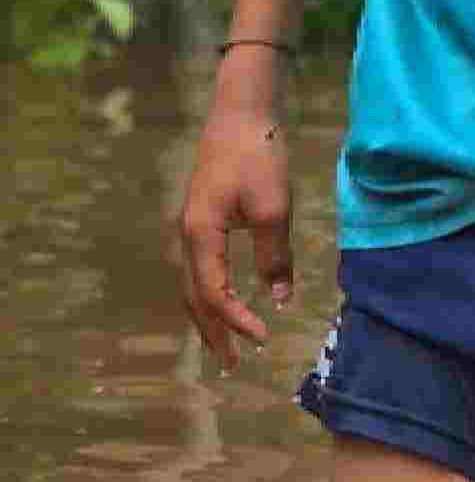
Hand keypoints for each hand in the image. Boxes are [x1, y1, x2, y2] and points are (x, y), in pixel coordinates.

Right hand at [177, 47, 293, 370]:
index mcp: (200, 235)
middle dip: (213, 333)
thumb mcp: (275, 210)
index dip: (236, 321)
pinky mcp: (202, 220)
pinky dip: (212, 294)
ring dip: (209, 318)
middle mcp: (188, 236)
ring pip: (194, 285)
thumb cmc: (259, 157)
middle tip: (233, 367)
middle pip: (194, 297)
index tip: (265, 339)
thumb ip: (276, 258)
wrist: (240, 114)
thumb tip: (279, 299)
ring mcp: (191, 228)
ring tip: (226, 347)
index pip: (214, 293)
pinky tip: (227, 304)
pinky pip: (202, 268)